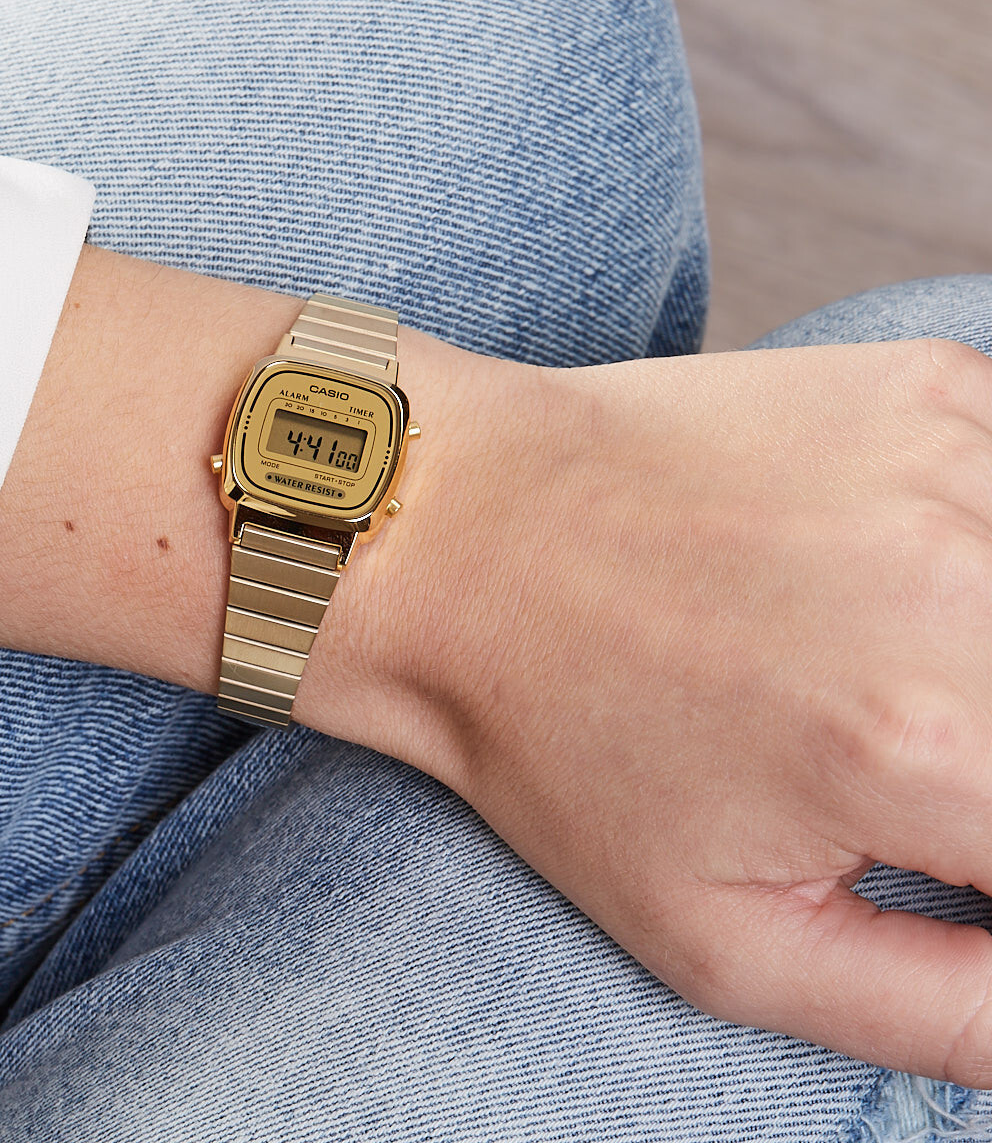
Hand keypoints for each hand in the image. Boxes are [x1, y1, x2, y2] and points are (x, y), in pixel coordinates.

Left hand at [353, 337, 991, 1085]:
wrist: (460, 535)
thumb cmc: (557, 733)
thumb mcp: (720, 937)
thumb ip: (942, 1010)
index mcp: (929, 749)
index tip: (940, 840)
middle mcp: (960, 589)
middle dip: (991, 759)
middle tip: (887, 749)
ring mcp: (947, 465)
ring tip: (866, 662)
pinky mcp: (923, 389)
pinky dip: (984, 544)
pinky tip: (876, 565)